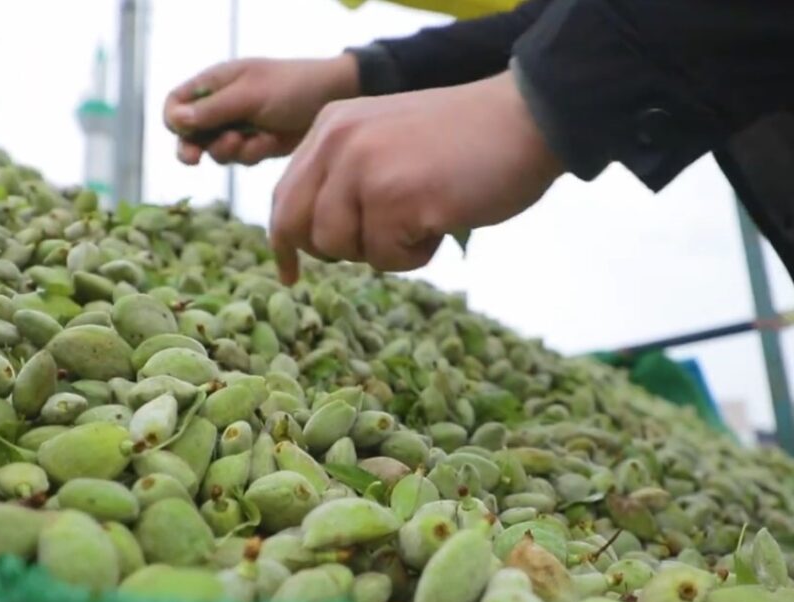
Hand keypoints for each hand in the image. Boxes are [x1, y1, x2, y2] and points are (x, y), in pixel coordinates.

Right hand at [163, 55, 359, 165]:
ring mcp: (238, 127)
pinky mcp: (256, 146)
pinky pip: (241, 159)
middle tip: (193, 160)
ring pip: (215, 151)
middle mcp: (222, 106)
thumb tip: (175, 120)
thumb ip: (213, 110)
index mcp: (214, 83)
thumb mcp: (249, 96)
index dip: (174, 118)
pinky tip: (272, 142)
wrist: (332, 99)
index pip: (176, 102)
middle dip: (192, 147)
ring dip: (229, 150)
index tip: (182, 131)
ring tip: (248, 140)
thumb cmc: (291, 87)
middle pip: (190, 134)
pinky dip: (253, 154)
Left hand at [269, 70, 563, 283]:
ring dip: (384, 250)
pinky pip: (385, 259)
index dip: (285, 242)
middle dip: (338, 249)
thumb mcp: (384, 140)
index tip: (291, 273)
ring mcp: (364, 169)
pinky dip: (415, 255)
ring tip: (422, 216)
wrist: (526, 118)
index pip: (284, 196)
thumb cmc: (463, 138)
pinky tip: (440, 220)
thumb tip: (315, 235)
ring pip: (342, 248)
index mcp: (330, 126)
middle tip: (382, 239)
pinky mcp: (395, 198)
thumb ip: (346, 174)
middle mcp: (338, 143)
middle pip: (303, 229)